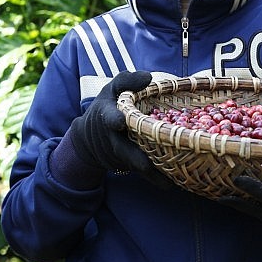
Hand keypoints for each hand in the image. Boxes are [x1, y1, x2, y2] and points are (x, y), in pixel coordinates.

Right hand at [69, 71, 168, 186]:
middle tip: (144, 165)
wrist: (90, 136)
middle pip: (122, 149)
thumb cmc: (110, 104)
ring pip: (134, 164)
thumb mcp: (114, 89)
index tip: (119, 122)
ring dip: (149, 172)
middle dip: (133, 157)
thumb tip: (148, 78)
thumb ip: (128, 81)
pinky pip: (142, 172)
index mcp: (107, 114)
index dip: (113, 119)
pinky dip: (155, 178)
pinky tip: (171, 183)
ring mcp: (119, 153)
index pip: (108, 115)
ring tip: (166, 179)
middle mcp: (111, 137)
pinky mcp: (128, 164)